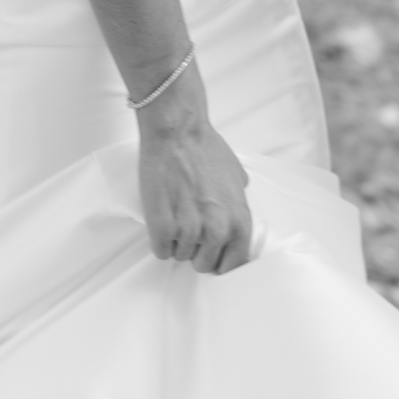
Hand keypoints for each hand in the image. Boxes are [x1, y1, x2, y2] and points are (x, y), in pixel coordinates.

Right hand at [136, 72, 252, 273]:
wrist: (178, 132)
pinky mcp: (164, 228)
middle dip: (196, 250)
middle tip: (188, 226)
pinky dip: (158, 238)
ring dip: (176, 241)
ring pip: (180, 256)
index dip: (221, 260)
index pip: (235, 263)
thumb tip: (233, 215)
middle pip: (205, 265)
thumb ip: (237, 203)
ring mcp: (191, 231)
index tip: (212, 255)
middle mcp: (218, 230)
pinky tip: (161, 216)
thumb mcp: (237, 177)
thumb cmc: (205, 148)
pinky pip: (161, 251)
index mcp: (240, 221)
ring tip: (174, 212)